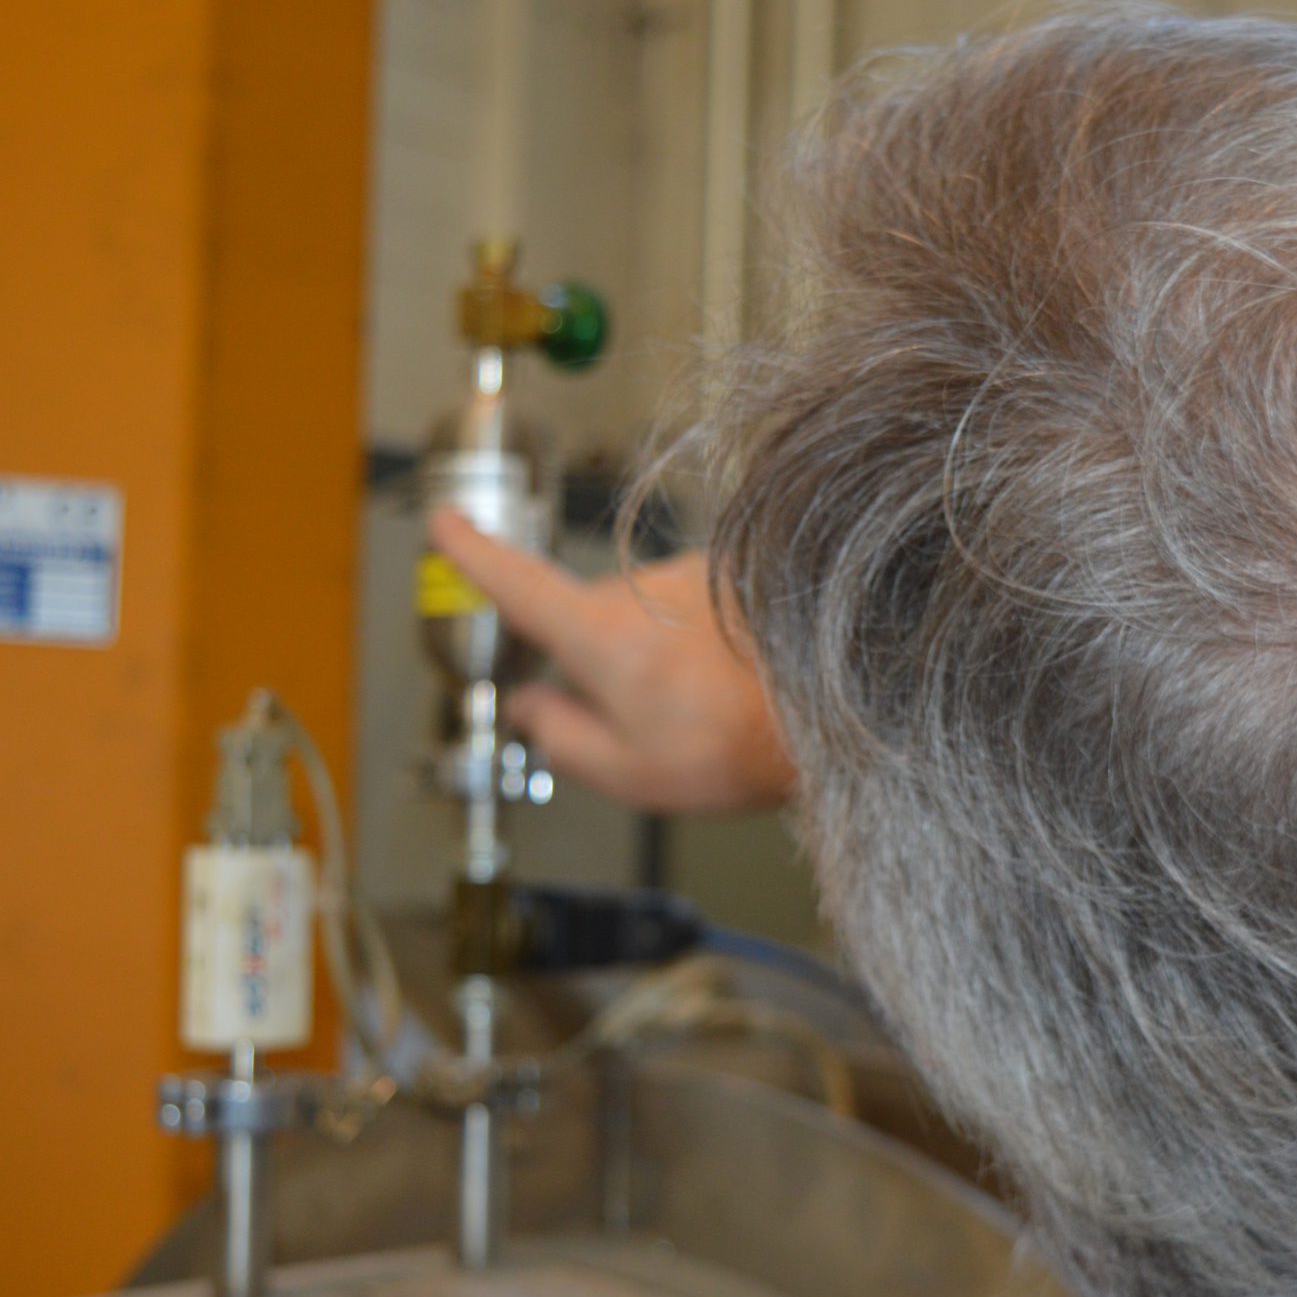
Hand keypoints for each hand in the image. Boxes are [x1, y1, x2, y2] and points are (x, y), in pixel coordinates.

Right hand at [430, 510, 796, 813]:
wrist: (849, 702)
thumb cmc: (743, 745)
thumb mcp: (631, 772)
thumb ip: (562, 739)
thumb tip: (529, 708)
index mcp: (600, 635)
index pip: (517, 585)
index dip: (473, 556)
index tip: (448, 524)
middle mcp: (642, 588)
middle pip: (588, 621)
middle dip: (602, 670)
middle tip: (652, 728)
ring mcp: (694, 573)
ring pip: (648, 619)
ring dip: (665, 661)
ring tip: (717, 712)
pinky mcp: (737, 573)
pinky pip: (697, 613)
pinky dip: (707, 649)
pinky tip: (743, 688)